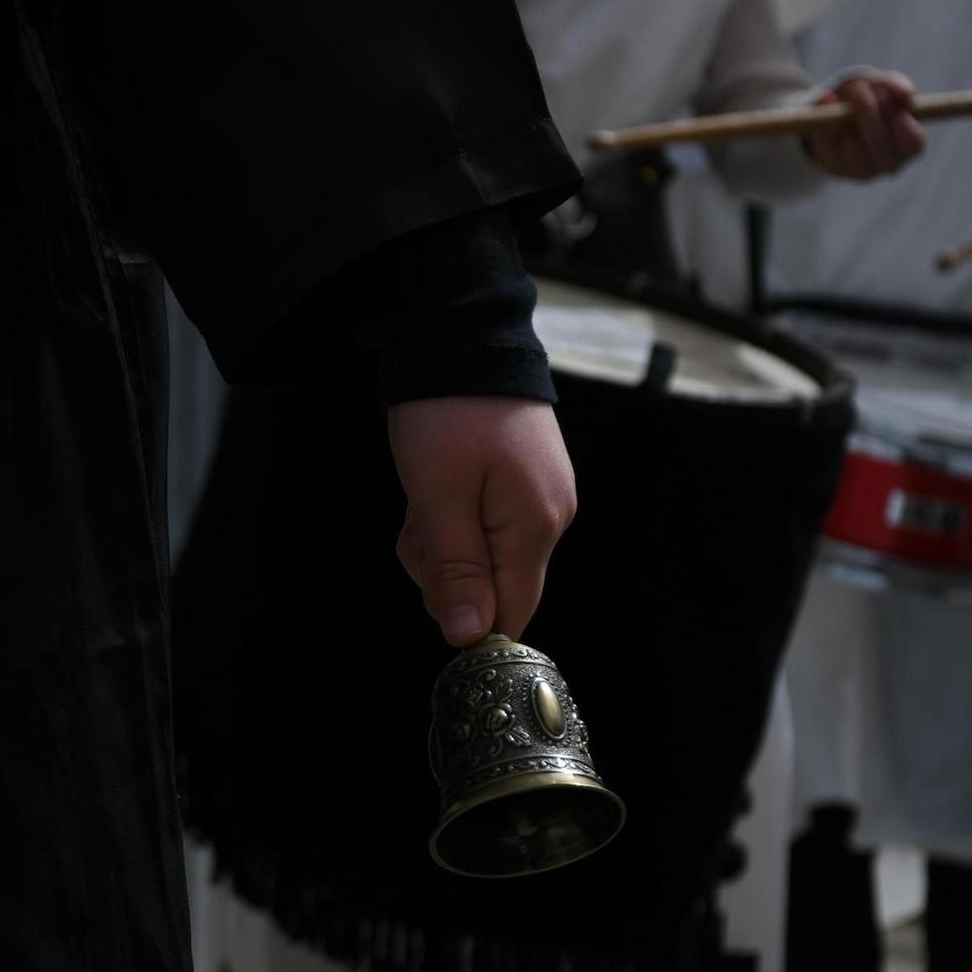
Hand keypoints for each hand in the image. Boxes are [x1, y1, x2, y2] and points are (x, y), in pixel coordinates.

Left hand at [388, 396, 574, 646]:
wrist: (461, 336)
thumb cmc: (448, 413)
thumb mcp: (438, 498)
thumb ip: (456, 570)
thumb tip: (471, 636)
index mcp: (536, 526)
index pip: (512, 612)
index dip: (468, 616)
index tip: (430, 578)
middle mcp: (550, 517)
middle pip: (492, 585)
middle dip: (442, 566)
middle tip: (420, 517)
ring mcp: (538, 497)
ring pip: (480, 554)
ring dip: (439, 538)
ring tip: (426, 492)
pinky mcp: (522, 481)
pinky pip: (481, 523)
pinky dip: (449, 514)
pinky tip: (437, 482)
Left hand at [803, 73, 924, 179]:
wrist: (840, 111)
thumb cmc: (872, 97)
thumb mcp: (882, 85)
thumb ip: (895, 86)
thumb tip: (906, 92)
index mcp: (911, 144)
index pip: (912, 142)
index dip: (899, 121)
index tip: (885, 96)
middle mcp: (890, 163)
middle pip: (882, 148)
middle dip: (870, 118)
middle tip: (859, 93)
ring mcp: (863, 170)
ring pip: (856, 153)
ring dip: (846, 123)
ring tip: (841, 101)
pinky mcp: (837, 168)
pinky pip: (830, 150)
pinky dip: (825, 127)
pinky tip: (826, 107)